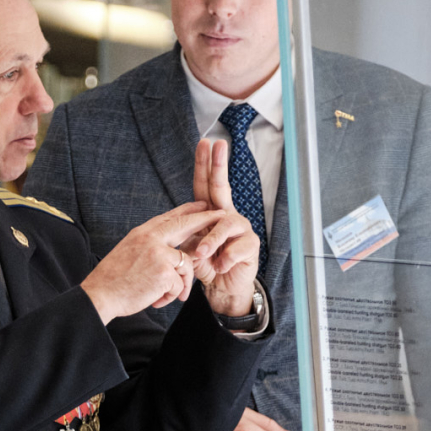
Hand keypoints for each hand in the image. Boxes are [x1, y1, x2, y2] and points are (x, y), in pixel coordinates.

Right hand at [82, 202, 231, 322]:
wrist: (100, 295)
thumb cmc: (113, 279)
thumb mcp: (130, 252)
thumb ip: (150, 246)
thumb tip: (173, 249)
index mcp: (142, 233)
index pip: (170, 216)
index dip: (188, 210)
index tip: (203, 205)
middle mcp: (151, 238)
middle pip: (186, 224)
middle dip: (206, 220)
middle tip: (223, 215)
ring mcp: (158, 253)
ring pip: (187, 264)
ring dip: (182, 283)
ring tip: (170, 295)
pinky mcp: (164, 272)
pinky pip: (181, 284)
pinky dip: (171, 296)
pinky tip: (157, 301)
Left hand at [189, 139, 259, 315]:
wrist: (223, 288)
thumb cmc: (207, 265)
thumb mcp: (191, 248)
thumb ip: (188, 236)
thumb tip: (180, 228)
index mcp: (211, 213)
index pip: (205, 185)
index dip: (204, 165)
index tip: (204, 143)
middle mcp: (227, 215)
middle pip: (222, 187)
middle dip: (219, 165)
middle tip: (219, 145)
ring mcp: (241, 229)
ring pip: (226, 224)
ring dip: (211, 239)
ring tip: (201, 254)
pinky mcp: (251, 246)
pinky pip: (236, 248)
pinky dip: (224, 259)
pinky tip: (220, 266)